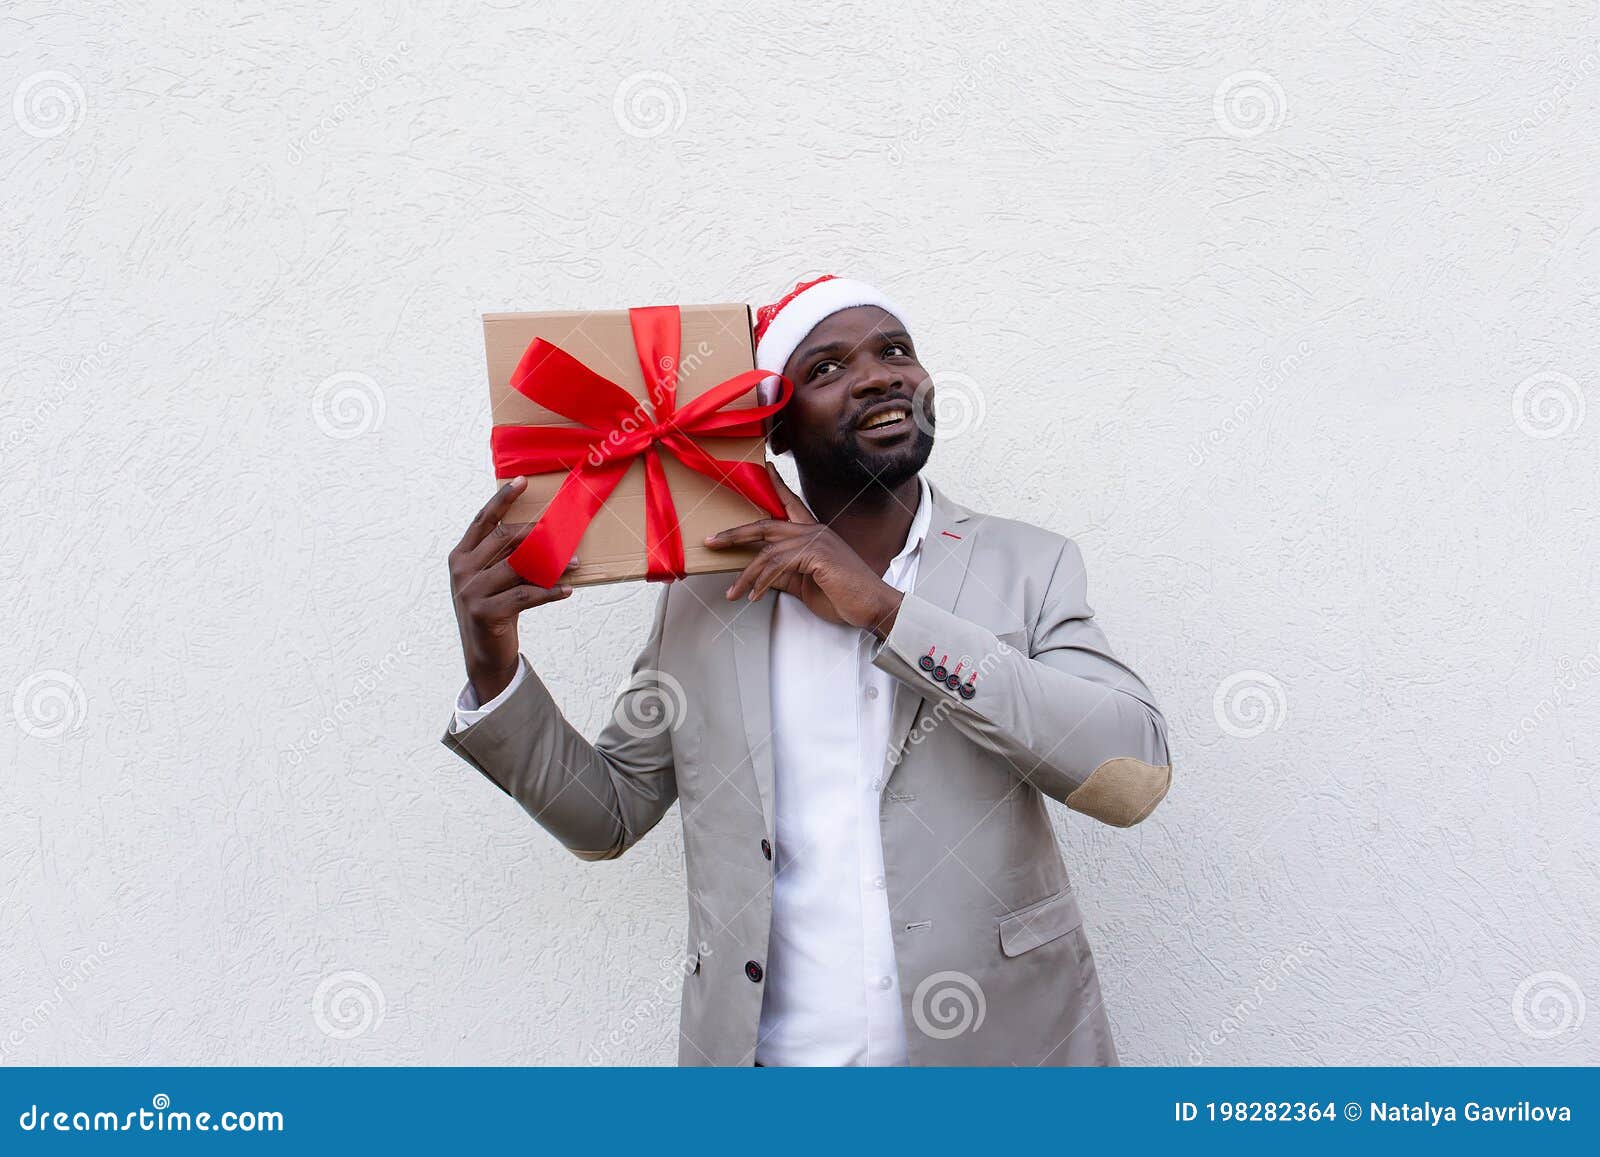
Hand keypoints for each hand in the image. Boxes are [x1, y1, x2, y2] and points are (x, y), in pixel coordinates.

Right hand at [449, 477, 578, 702]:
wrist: (484, 655)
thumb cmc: (496, 609)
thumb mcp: (495, 580)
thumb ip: (506, 558)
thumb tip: (546, 534)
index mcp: (460, 556)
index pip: (483, 520)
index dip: (502, 499)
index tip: (523, 480)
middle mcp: (461, 570)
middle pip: (504, 539)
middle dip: (537, 533)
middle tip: (564, 531)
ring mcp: (469, 591)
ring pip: (518, 566)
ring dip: (552, 564)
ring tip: (576, 562)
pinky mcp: (484, 612)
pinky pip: (526, 595)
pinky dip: (550, 592)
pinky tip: (567, 590)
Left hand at [703, 464, 903, 637]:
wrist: (874, 606)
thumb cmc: (844, 596)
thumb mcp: (806, 585)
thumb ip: (784, 577)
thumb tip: (761, 577)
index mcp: (814, 533)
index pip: (791, 503)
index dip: (776, 486)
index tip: (765, 468)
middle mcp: (814, 531)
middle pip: (766, 524)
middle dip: (735, 533)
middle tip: (712, 541)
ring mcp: (816, 541)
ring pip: (767, 551)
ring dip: (746, 575)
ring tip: (733, 593)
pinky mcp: (817, 555)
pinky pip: (778, 566)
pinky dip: (762, 582)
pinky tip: (754, 595)